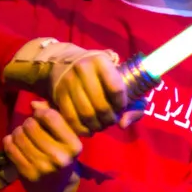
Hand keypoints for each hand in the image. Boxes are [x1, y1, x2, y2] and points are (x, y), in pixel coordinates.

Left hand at [2, 103, 83, 191]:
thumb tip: (33, 104)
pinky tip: (14, 143)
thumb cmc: (62, 154)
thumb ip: (53, 116)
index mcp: (73, 146)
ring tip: (22, 136)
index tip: (40, 118)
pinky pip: (10, 148)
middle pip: (31, 125)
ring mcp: (43, 167)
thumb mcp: (66, 136)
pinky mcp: (27, 174)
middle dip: (27, 123)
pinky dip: (9, 142)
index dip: (40, 113)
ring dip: (17, 132)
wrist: (60, 188)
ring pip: (18, 135)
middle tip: (29, 128)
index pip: (50, 116)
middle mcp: (60, 157)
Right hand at [7, 40, 128, 134]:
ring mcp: (68, 81)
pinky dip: (82, 129)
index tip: (121, 108)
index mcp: (101, 61)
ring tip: (101, 125)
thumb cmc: (100, 75)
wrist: (66, 63)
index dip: (122, 104)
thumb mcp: (119, 79)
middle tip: (111, 121)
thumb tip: (123, 125)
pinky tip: (89, 129)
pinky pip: (71, 118)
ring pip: (86, 114)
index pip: (116, 88)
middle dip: (109, 119)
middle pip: (101, 105)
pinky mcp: (58, 93)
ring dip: (97, 126)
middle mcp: (83, 68)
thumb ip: (132, 103)